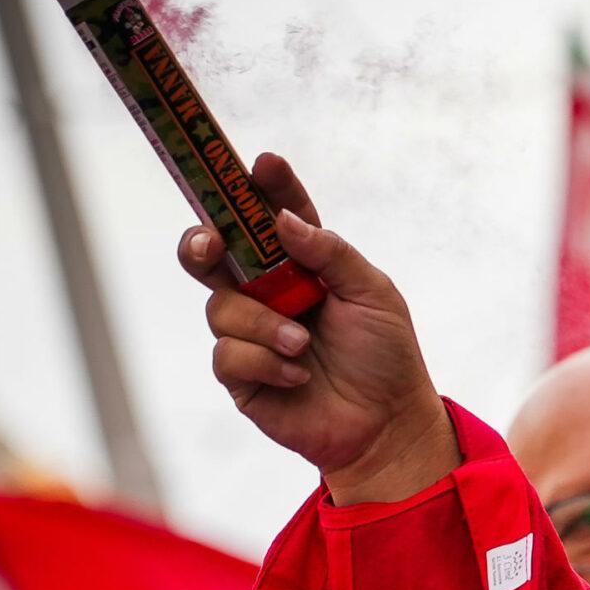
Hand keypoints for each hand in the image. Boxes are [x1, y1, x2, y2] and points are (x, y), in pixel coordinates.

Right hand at [178, 153, 456, 503]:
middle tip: (211, 242)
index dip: (263, 189)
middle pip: (212, 253)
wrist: (387, 425)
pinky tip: (298, 377)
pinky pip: (228, 354)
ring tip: (304, 345)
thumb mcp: (373, 294)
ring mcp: (250, 332)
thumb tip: (283, 220)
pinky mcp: (241, 375)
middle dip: (202, 241)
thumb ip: (331, 253)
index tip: (262, 164)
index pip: (271, 216)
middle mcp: (267, 293)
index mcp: (301, 265)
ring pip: (221, 308)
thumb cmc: (386, 356)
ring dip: (264, 325)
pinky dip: (265, 362)